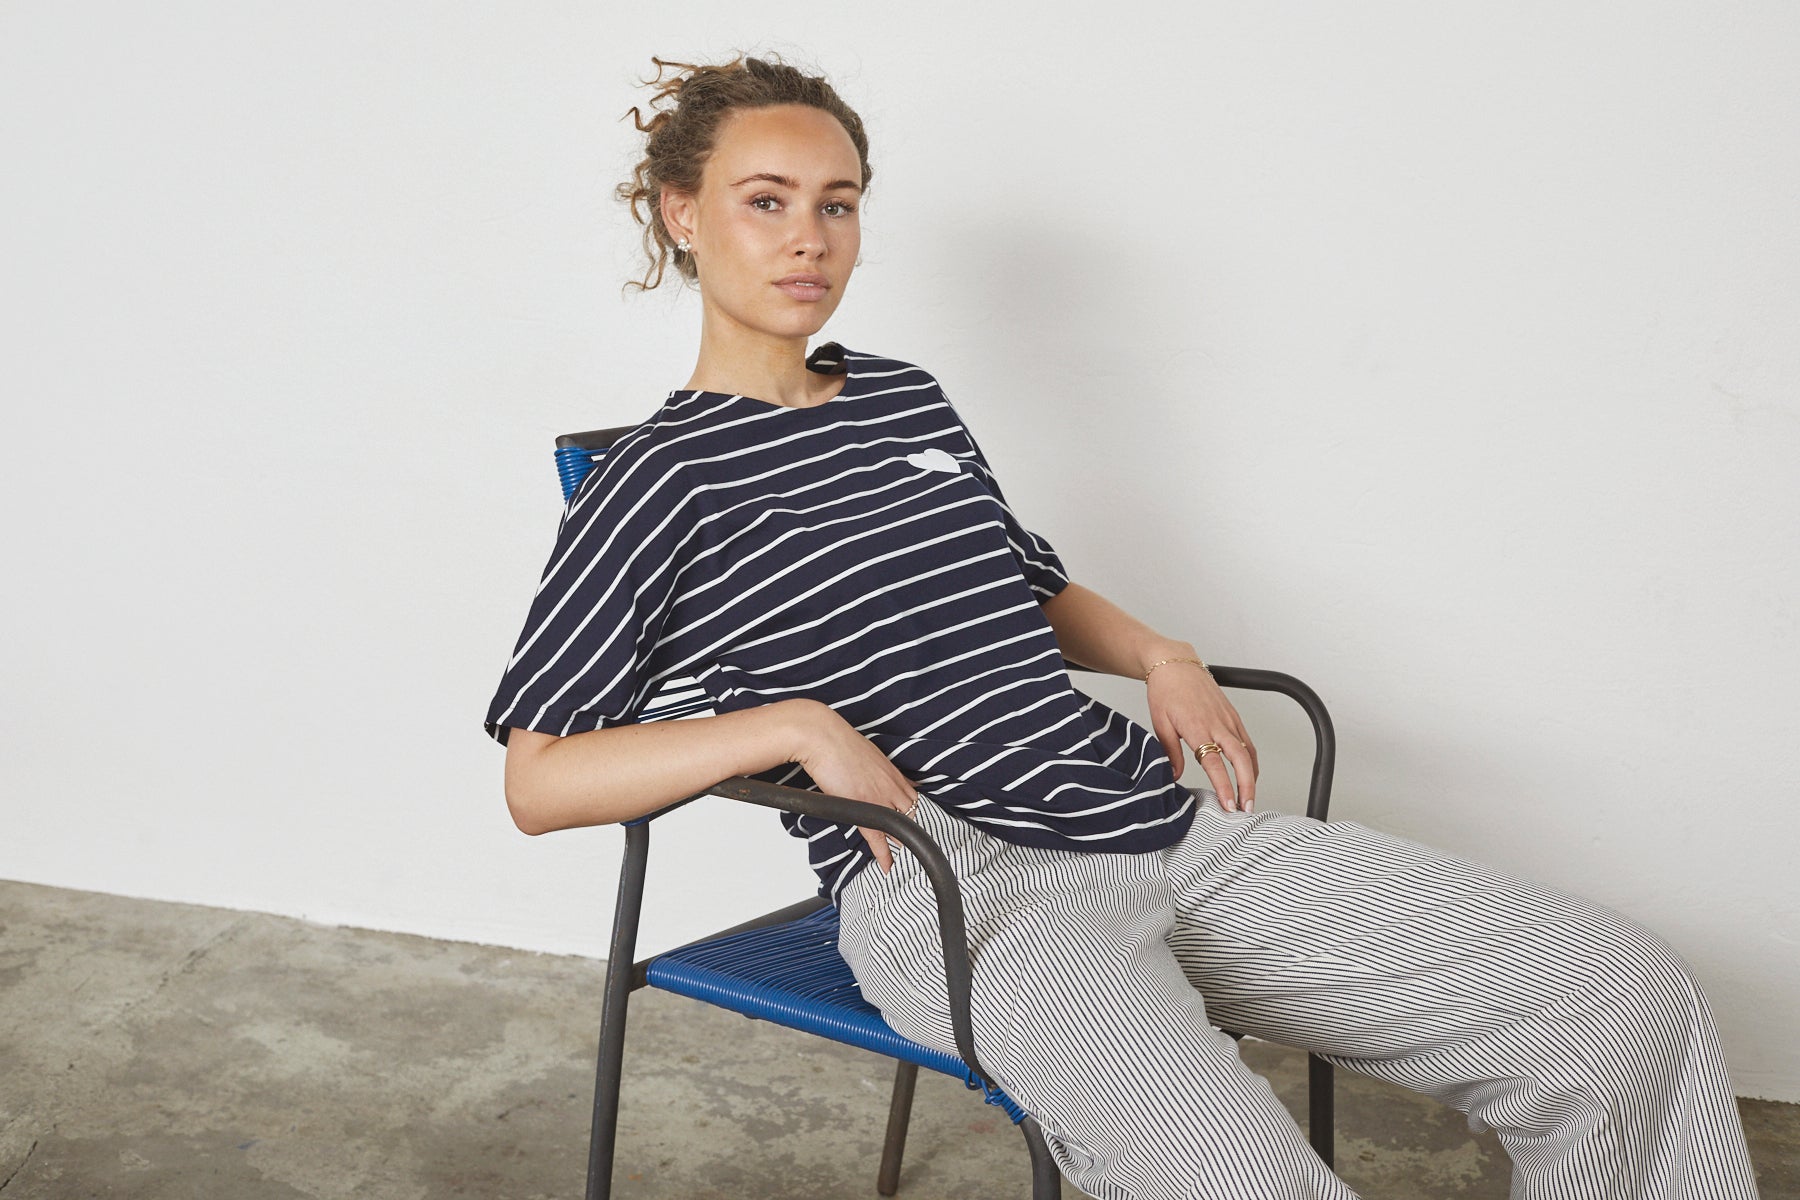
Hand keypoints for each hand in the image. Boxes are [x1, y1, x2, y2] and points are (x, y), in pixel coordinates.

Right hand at [791, 705, 921, 872]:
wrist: (820, 736)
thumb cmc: (836, 740)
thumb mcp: (864, 752)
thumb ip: (872, 766)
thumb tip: (869, 771)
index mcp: (891, 771)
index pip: (912, 796)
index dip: (914, 811)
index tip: (913, 821)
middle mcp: (891, 783)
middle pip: (912, 812)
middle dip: (913, 829)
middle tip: (913, 843)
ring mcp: (880, 796)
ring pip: (900, 826)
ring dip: (902, 842)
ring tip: (904, 856)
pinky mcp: (864, 807)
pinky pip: (878, 837)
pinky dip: (884, 854)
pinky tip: (887, 865)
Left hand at [1146, 661, 1258, 811]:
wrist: (1175, 663)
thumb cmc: (1165, 690)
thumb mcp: (1160, 723)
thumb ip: (1170, 752)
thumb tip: (1175, 776)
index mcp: (1197, 727)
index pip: (1215, 763)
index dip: (1224, 786)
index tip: (1228, 805)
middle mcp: (1217, 723)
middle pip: (1241, 760)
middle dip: (1246, 787)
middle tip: (1245, 808)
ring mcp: (1228, 719)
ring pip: (1248, 752)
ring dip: (1252, 777)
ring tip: (1248, 798)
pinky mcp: (1233, 715)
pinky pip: (1247, 741)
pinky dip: (1251, 760)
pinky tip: (1249, 774)